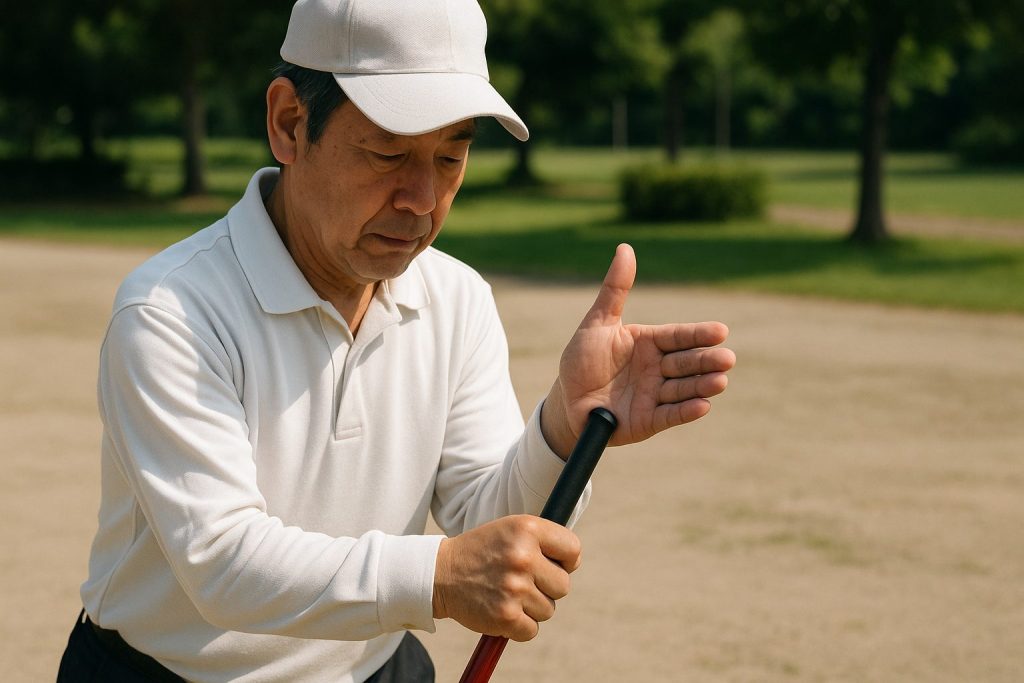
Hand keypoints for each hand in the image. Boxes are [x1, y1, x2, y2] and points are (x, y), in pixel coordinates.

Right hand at [432, 515, 580, 640]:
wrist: (441, 573)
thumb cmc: (483, 550)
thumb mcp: (511, 529)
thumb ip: (544, 540)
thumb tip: (574, 562)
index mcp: (528, 529)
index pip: (573, 550)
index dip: (566, 561)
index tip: (552, 564)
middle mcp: (523, 556)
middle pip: (563, 585)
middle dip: (546, 587)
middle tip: (521, 580)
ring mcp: (514, 587)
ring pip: (548, 609)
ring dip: (531, 607)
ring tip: (506, 592)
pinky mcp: (505, 616)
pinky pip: (532, 630)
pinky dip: (519, 626)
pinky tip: (501, 608)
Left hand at [541, 243, 735, 455]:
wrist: (567, 403)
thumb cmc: (582, 361)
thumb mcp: (597, 323)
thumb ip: (615, 290)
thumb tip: (625, 248)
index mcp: (649, 343)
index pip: (678, 337)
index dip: (698, 334)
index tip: (720, 331)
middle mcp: (657, 368)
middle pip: (687, 362)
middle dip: (706, 361)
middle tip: (727, 358)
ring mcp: (655, 395)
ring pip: (684, 388)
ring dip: (703, 385)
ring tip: (719, 381)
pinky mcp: (650, 420)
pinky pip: (670, 415)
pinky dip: (687, 411)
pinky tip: (703, 405)